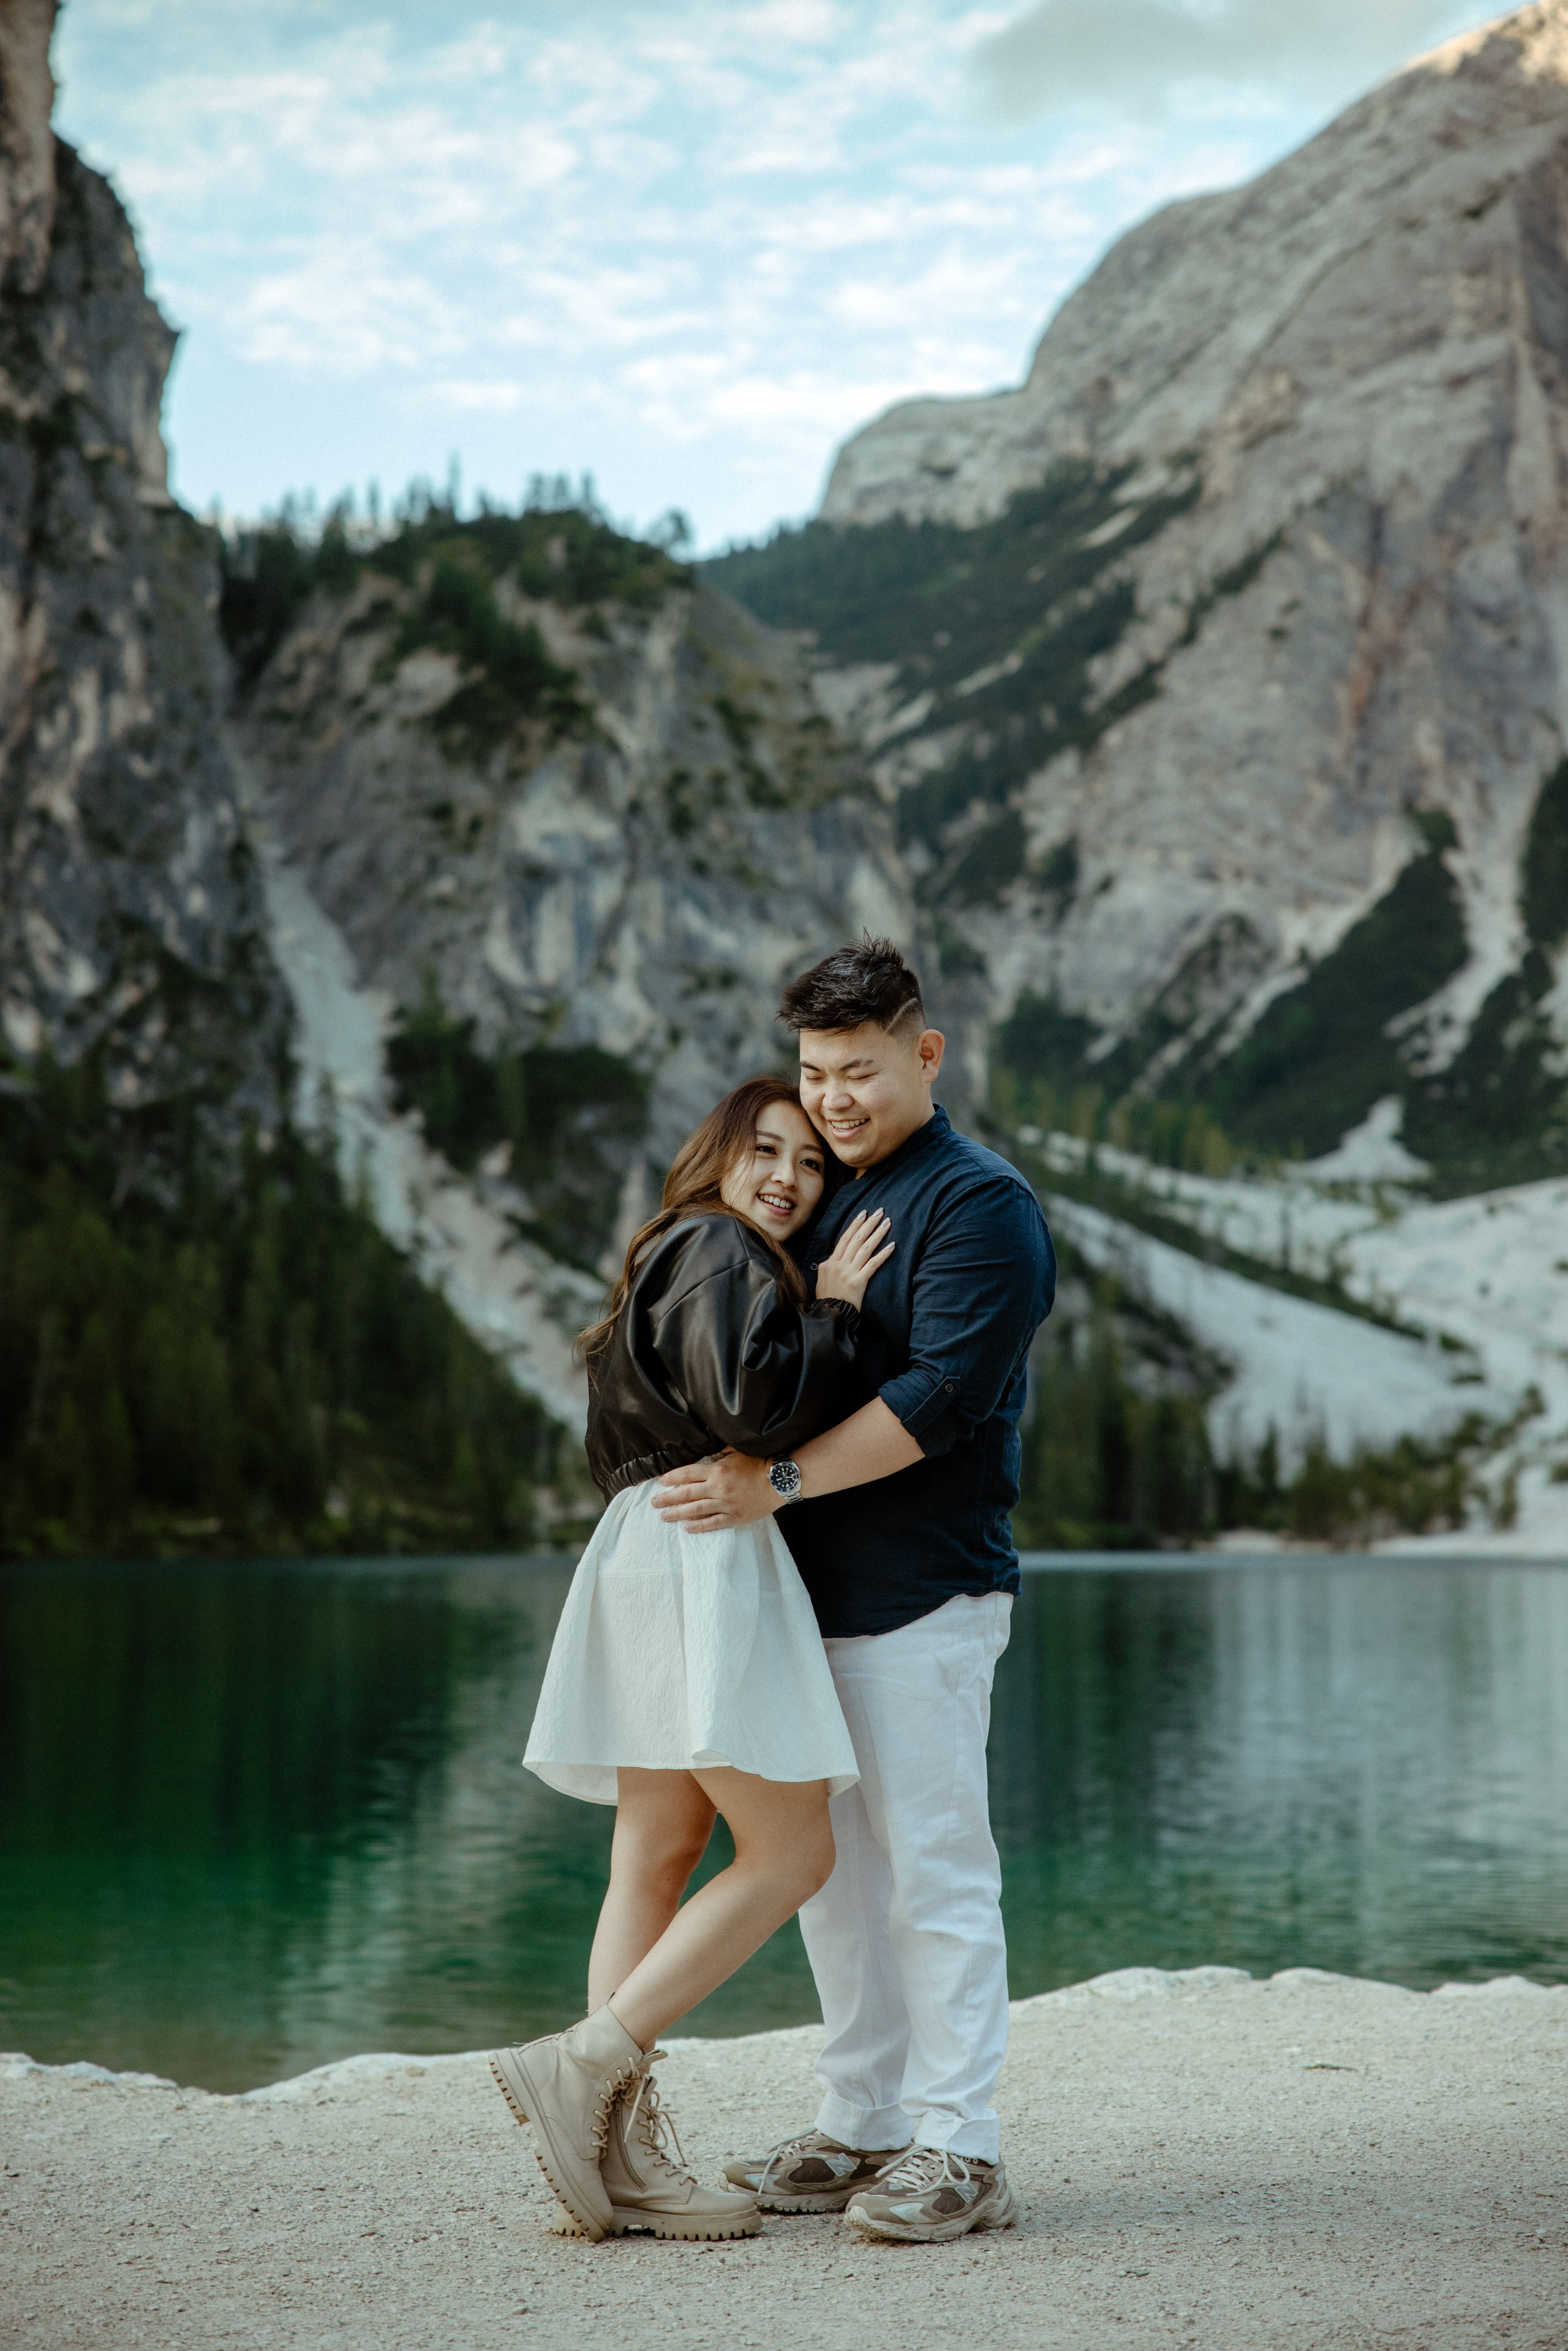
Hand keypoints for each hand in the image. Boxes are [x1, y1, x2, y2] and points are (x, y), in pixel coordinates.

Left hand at [652, 1449, 777, 1533]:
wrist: (780, 1480)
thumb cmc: (759, 1463)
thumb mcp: (737, 1451)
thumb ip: (719, 1452)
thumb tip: (705, 1449)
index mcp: (717, 1470)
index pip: (687, 1474)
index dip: (671, 1478)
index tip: (660, 1482)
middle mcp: (718, 1488)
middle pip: (686, 1494)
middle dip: (667, 1498)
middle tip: (653, 1503)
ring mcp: (725, 1505)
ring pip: (695, 1510)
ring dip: (677, 1513)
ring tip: (664, 1516)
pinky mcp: (734, 1517)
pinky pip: (712, 1523)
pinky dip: (698, 1526)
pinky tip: (686, 1527)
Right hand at [814, 1209, 893, 1310]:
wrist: (828, 1315)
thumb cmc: (826, 1299)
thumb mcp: (822, 1280)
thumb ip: (828, 1266)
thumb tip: (833, 1258)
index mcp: (829, 1263)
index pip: (844, 1239)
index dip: (855, 1225)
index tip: (863, 1214)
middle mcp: (839, 1264)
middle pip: (856, 1239)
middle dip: (868, 1224)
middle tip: (880, 1212)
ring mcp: (848, 1272)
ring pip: (865, 1248)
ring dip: (877, 1234)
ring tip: (887, 1223)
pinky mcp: (858, 1282)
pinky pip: (873, 1265)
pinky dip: (883, 1254)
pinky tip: (892, 1245)